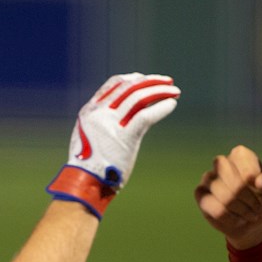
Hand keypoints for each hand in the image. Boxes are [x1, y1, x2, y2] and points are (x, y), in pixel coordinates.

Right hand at [47, 73, 179, 218]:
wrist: (85, 182)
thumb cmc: (90, 164)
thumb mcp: (89, 135)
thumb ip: (102, 121)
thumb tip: (123, 113)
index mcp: (90, 110)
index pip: (114, 84)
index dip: (133, 79)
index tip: (146, 78)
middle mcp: (100, 113)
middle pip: (129, 87)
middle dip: (151, 81)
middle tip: (168, 81)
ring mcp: (111, 124)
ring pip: (139, 98)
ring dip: (160, 91)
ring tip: (175, 91)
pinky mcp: (125, 137)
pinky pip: (146, 116)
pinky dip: (161, 108)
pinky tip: (171, 105)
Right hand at [194, 145, 261, 248]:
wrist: (255, 220)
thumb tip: (258, 183)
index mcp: (241, 155)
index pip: (249, 174)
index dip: (261, 191)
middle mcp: (221, 162)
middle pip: (237, 186)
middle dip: (252, 203)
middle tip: (260, 209)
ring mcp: (208, 178)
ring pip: (226, 198)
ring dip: (244, 212)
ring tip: (251, 214)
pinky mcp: (201, 195)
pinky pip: (216, 210)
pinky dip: (231, 219)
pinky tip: (237, 219)